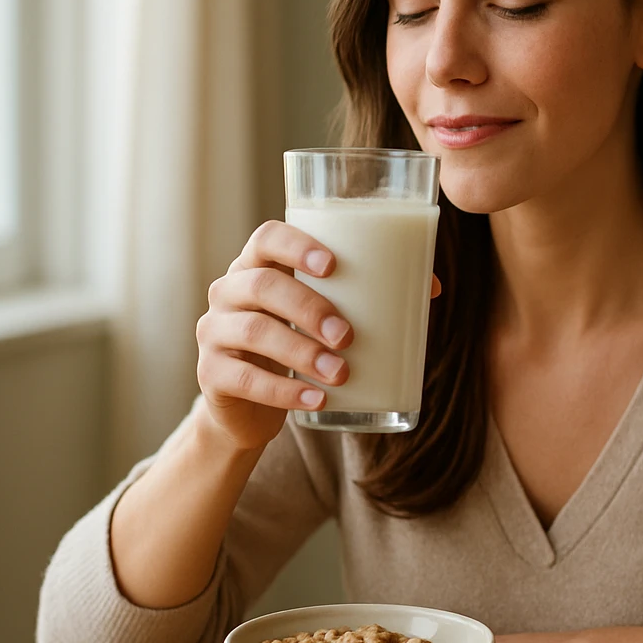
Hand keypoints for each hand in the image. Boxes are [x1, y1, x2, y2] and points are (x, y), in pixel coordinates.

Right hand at [195, 220, 354, 451]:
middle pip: (262, 286)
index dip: (296, 245)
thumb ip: (368, 296)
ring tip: (341, 373)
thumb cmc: (298, 341)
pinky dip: (285, 392)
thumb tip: (431, 287)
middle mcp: (229, 291)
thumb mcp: (324, 315)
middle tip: (347, 336)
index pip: (266, 238)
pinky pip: (244, 379)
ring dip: (302, 353)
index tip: (333, 265)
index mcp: (258, 265)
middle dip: (309, 308)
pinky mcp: (210, 373)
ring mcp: (214, 331)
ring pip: (255, 332)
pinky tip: (317, 400)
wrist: (250, 404)